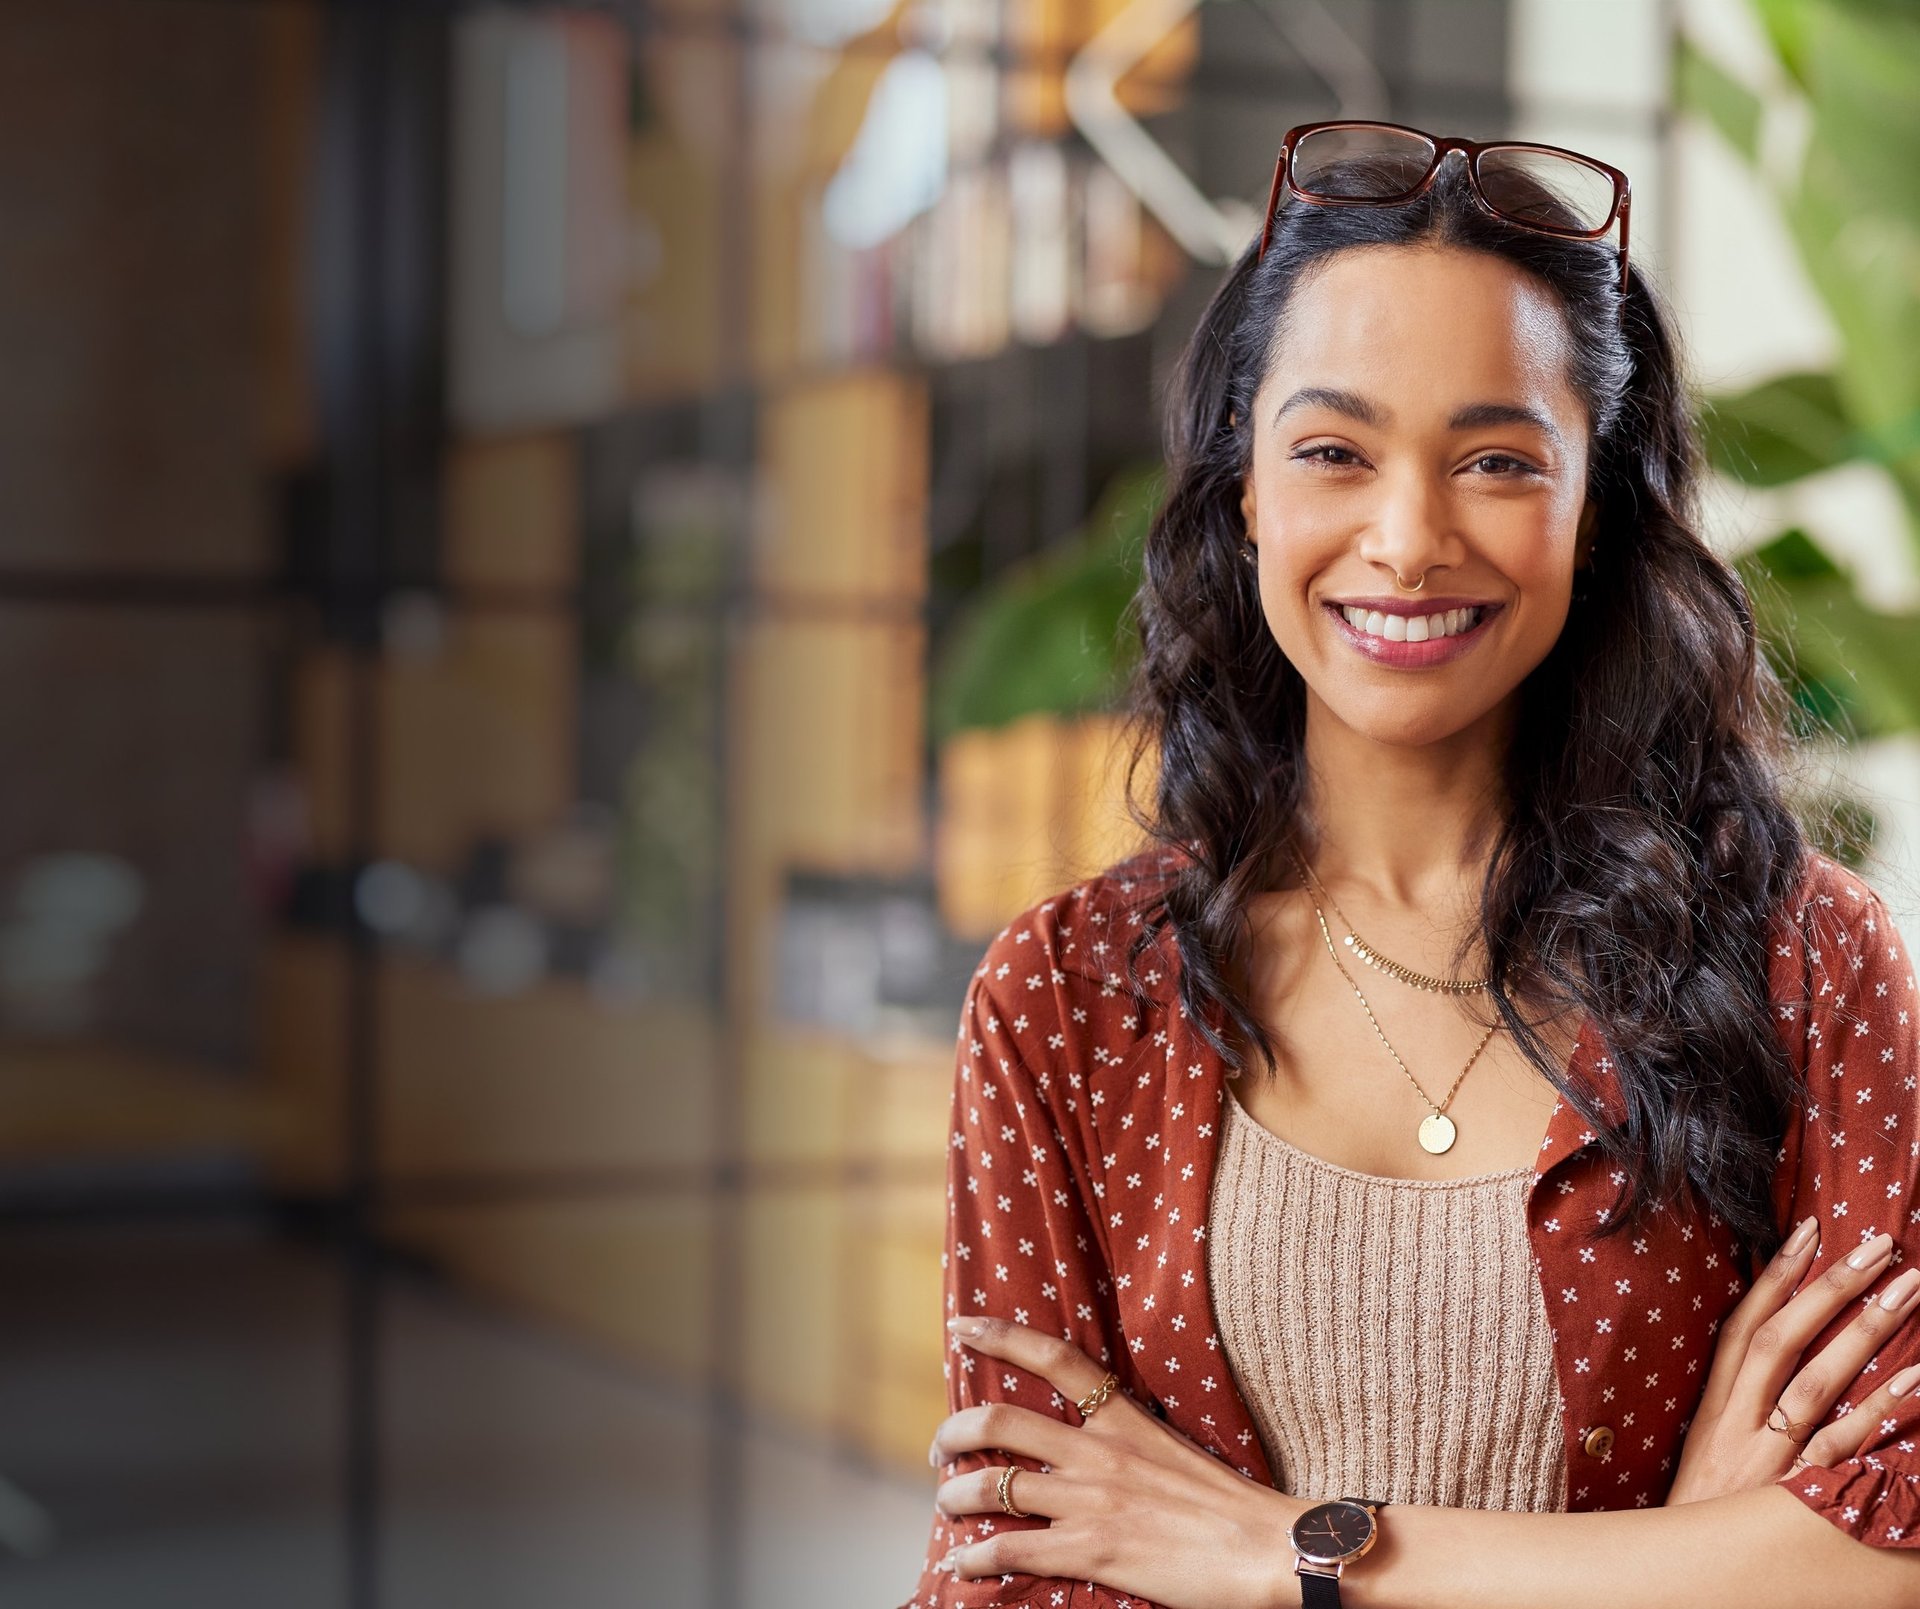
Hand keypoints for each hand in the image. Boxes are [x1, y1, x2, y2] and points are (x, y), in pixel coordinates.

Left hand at [929, 1315, 1303, 1608]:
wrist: (1268, 1548)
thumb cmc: (1230, 1504)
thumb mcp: (1174, 1448)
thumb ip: (1129, 1440)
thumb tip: (1093, 1442)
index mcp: (1122, 1417)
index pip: (1053, 1358)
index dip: (999, 1335)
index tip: (961, 1327)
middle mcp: (1098, 1450)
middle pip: (1000, 1421)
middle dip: (954, 1432)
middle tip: (941, 1448)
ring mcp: (1091, 1500)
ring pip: (994, 1486)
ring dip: (956, 1496)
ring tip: (947, 1505)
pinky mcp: (1092, 1550)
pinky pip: (1013, 1550)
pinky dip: (977, 1558)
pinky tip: (965, 1564)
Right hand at [1666, 1219, 1919, 1504]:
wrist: (1682, 1581)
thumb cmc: (1701, 1514)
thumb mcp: (1706, 1452)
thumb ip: (1737, 1404)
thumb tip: (1771, 1352)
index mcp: (1714, 1408)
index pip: (1746, 1326)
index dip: (1777, 1276)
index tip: (1811, 1230)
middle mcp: (1739, 1425)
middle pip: (1785, 1341)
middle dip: (1831, 1288)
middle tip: (1879, 1246)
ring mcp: (1771, 1459)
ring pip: (1819, 1382)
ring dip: (1866, 1331)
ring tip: (1908, 1289)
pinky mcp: (1799, 1497)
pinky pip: (1848, 1446)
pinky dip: (1884, 1410)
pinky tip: (1918, 1378)